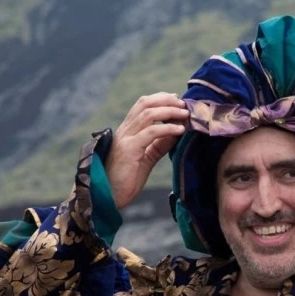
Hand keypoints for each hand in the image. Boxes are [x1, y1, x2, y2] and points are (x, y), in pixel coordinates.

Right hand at [105, 93, 188, 209]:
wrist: (109, 197)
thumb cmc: (126, 180)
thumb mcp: (147, 157)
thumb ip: (160, 144)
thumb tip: (177, 132)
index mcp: (127, 131)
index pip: (142, 105)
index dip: (161, 99)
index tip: (177, 100)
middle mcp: (124, 131)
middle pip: (145, 103)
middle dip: (167, 100)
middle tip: (184, 105)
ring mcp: (125, 138)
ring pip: (148, 114)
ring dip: (170, 111)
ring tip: (185, 114)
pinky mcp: (129, 149)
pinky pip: (150, 132)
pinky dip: (167, 128)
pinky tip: (180, 130)